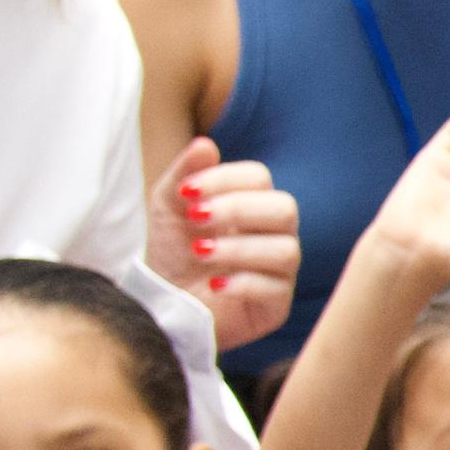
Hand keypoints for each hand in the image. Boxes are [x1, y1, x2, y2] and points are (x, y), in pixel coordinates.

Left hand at [149, 135, 299, 353]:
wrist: (163, 304)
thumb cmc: (171, 253)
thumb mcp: (167, 207)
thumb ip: (184, 174)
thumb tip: (205, 144)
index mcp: (252, 206)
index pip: (260, 178)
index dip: (226, 180)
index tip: (188, 193)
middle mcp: (274, 235)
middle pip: (285, 208)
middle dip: (238, 210)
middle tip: (196, 219)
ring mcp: (280, 271)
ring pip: (286, 249)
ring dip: (238, 248)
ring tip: (199, 254)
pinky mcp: (276, 306)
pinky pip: (277, 289)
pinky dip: (242, 283)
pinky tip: (213, 284)